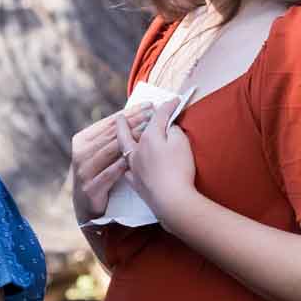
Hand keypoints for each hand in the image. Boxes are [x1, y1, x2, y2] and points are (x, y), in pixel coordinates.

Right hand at [69, 107, 152, 222]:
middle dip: (133, 123)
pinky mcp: (90, 188)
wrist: (87, 206)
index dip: (130, 114)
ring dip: (130, 140)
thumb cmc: (100, 173)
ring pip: (110, 151)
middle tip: (152, 114)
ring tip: (149, 132)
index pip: (109, 123)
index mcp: (82, 139)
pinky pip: (108, 174)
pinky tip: (136, 159)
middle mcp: (81, 152)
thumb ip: (112, 136)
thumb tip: (136, 115)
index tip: (148, 106)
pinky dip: (121, 166)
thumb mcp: (102, 152)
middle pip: (111, 135)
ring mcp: (84, 170)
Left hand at [115, 102, 194, 217]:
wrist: (172, 200)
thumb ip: (174, 131)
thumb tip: (168, 127)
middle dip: (125, 122)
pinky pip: (127, 171)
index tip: (175, 100)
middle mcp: (137, 150)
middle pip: (128, 132)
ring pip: (123, 150)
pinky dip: (126, 165)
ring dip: (121, 141)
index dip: (168, 106)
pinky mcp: (137, 183)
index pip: (158, 116)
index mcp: (149, 137)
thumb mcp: (181, 142)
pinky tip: (126, 166)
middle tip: (121, 116)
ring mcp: (134, 167)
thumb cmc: (179, 169)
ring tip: (119, 137)